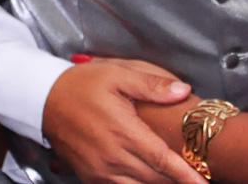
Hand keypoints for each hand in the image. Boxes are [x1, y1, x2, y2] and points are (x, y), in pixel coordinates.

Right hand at [41, 57, 202, 182]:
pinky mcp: (90, 177)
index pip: (162, 159)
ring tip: (176, 180)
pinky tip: (148, 179)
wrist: (44, 99)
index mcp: (123, 132)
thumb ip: (151, 84)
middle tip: (198, 179)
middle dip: (176, 181)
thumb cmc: (82, 84)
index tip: (203, 183)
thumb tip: (183, 91)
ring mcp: (99, 171)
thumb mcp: (117, 74)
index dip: (186, 175)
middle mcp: (112, 157)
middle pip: (154, 179)